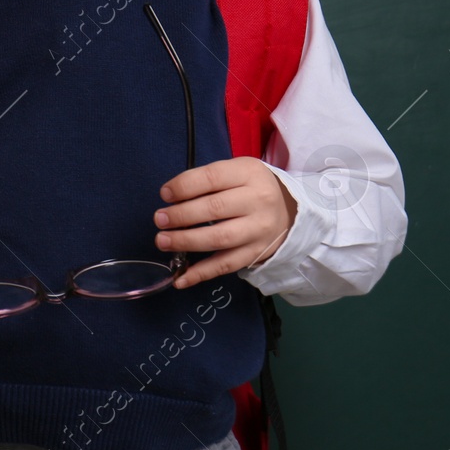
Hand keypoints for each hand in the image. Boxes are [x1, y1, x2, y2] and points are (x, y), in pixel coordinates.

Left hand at [153, 156, 296, 288]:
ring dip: (186, 242)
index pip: (212, 177)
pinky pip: (226, 265)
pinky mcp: (256, 253)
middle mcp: (258, 201)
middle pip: (214, 208)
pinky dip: (201, 273)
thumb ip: (206, 181)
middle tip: (159, 219)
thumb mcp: (234, 172)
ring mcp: (258, 230)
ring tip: (163, 241)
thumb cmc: (249, 187)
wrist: (289, 211)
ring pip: (219, 238)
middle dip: (181, 215)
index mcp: (248, 173)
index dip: (184, 186)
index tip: (164, 194)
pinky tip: (180, 278)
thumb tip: (171, 199)